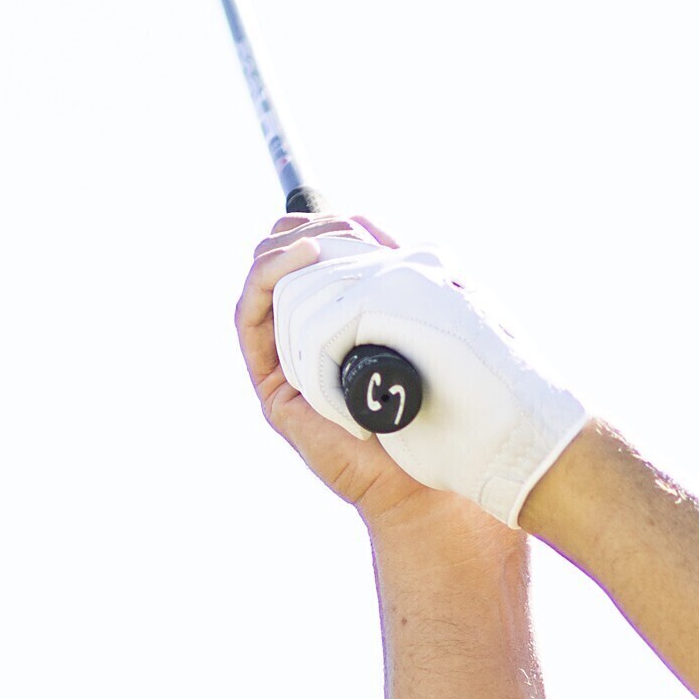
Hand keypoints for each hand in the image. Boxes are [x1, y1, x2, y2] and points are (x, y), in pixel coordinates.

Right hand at [247, 221, 592, 528]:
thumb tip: (390, 236)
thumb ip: (408, 286)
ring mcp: (287, 363)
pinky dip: (267, 278)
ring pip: (262, 282)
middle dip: (307, 230)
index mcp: (346, 323)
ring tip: (323, 239)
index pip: (318, 257)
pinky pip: (250, 318)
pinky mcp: (272, 387)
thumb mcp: (431, 326)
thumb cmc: (448, 408)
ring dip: (285, 247)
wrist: (437, 478)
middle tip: (344, 227)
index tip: (365, 221)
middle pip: (282, 262)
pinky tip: (302, 258)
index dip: (332, 227)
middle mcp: (311, 340)